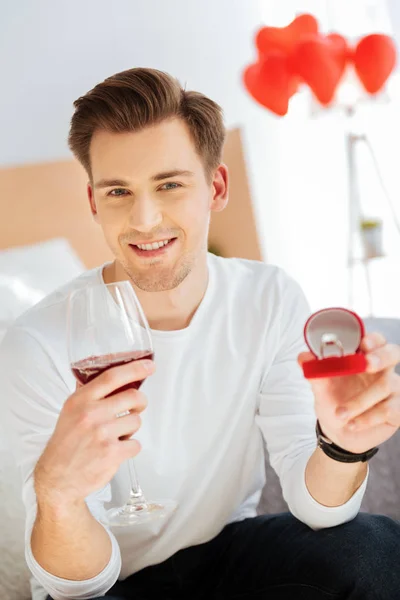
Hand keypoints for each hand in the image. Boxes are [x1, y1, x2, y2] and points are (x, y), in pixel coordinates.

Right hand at [34, 359, 154, 505]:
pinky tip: (115, 450)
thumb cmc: (66, 442)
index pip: (113, 377)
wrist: (58, 477)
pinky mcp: (112, 453)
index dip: (135, 369)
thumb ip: (91, 394)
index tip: (149, 366)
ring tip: (116, 434)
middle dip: (140, 402)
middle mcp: (91, 414)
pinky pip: (136, 444)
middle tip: (136, 407)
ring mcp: (102, 434)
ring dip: (131, 428)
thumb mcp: (71, 411)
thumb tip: (116, 377)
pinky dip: (129, 448)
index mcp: (81, 400)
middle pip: (134, 397)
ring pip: (136, 421)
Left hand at [298, 333, 399, 453]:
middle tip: (367, 364)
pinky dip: (367, 418)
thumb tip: (303, 356)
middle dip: (381, 356)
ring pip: (386, 385)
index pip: (374, 340)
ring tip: (340, 414)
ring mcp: (392, 389)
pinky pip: (389, 409)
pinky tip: (352, 424)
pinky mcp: (397, 409)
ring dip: (360, 401)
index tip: (363, 344)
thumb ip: (315, 372)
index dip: (372, 339)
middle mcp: (381, 370)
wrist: (337, 432)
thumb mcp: (321, 388)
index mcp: (362, 359)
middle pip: (392, 353)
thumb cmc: (333, 402)